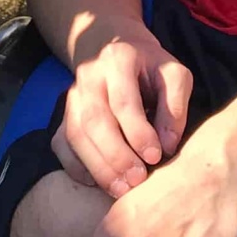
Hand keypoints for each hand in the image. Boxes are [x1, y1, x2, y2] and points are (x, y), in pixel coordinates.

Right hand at [54, 27, 193, 197]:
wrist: (115, 47)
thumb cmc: (150, 67)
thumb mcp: (173, 74)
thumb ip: (175, 106)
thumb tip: (168, 145)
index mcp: (118, 60)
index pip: (123, 101)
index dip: (138, 132)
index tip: (155, 157)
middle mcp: (88, 76)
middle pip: (94, 121)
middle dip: (116, 155)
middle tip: (138, 179)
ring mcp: (71, 96)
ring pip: (75, 135)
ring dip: (98, 167)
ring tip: (121, 189)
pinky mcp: (63, 114)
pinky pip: (61, 145)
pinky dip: (76, 167)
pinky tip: (98, 182)